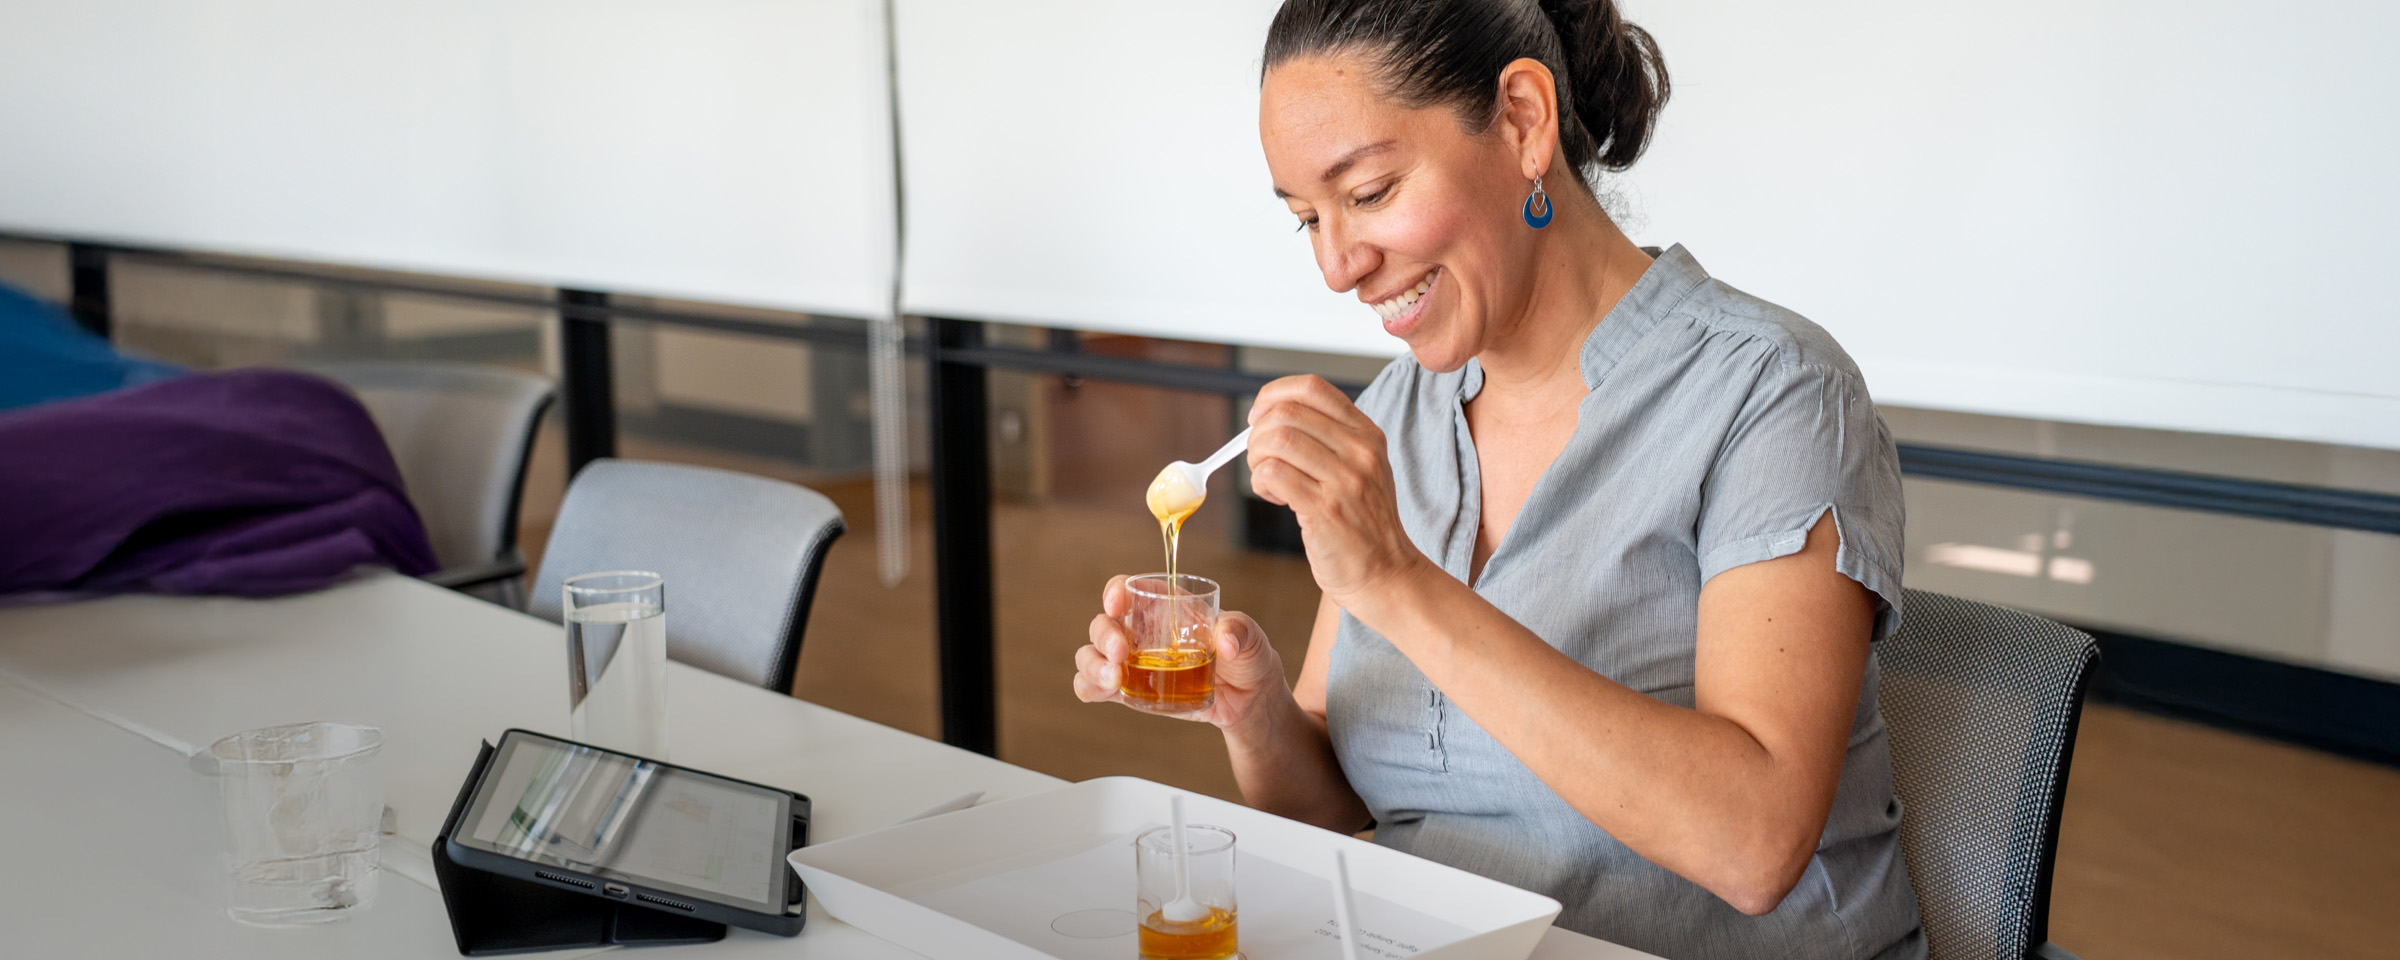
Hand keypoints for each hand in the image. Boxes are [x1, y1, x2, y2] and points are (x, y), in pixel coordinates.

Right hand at [1072, 575, 1287, 729]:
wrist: (1249, 699)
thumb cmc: (1247, 657)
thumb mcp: (1251, 638)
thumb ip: (1240, 632)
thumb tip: (1225, 643)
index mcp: (1166, 607)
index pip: (1131, 588)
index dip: (1116, 590)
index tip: (1117, 604)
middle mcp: (1142, 631)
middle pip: (1104, 623)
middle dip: (1104, 635)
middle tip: (1122, 654)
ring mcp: (1132, 662)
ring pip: (1092, 654)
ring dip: (1093, 663)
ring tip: (1114, 680)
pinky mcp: (1130, 691)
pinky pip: (1095, 686)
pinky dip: (1089, 687)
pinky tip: (1103, 692)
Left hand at [1246, 375, 1430, 601]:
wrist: (1386, 573)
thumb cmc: (1364, 523)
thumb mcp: (1362, 468)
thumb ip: (1328, 439)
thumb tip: (1270, 417)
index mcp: (1366, 434)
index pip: (1312, 388)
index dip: (1273, 395)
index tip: (1259, 416)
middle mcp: (1359, 451)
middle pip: (1286, 414)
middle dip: (1257, 434)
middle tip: (1260, 458)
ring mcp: (1344, 480)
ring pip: (1275, 441)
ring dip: (1257, 460)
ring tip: (1268, 480)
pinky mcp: (1324, 510)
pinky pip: (1273, 474)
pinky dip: (1260, 483)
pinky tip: (1273, 497)